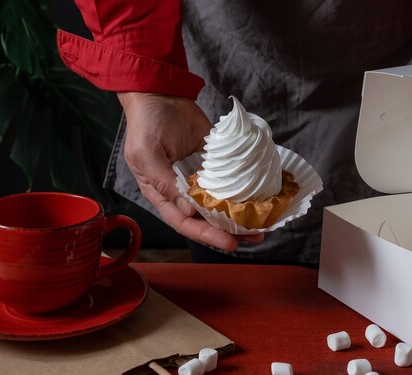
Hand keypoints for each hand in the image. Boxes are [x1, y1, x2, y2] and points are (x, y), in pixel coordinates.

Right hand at [118, 92, 263, 250]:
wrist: (162, 94)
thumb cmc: (147, 125)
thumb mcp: (147, 154)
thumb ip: (164, 183)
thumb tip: (188, 210)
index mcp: (163, 194)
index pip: (185, 223)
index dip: (207, 235)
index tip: (230, 242)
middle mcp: (184, 191)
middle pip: (207, 218)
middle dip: (231, 230)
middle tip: (256, 236)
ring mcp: (202, 177)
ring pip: (223, 202)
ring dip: (242, 214)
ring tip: (264, 224)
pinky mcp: (216, 163)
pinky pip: (232, 179)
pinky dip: (245, 189)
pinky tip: (262, 197)